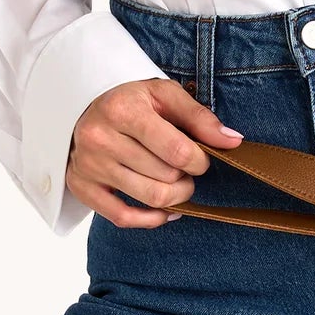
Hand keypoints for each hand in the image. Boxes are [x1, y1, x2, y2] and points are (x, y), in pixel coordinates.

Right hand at [66, 78, 243, 227]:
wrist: (82, 107)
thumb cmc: (132, 102)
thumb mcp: (165, 95)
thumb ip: (200, 117)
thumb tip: (233, 142)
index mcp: (123, 111)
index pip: (177, 152)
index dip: (200, 161)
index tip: (200, 157)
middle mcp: (100, 138)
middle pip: (166, 178)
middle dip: (187, 177)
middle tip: (186, 169)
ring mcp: (88, 165)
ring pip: (150, 198)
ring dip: (175, 197)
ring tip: (177, 184)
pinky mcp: (81, 186)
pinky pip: (122, 218)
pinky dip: (151, 220)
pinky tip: (165, 211)